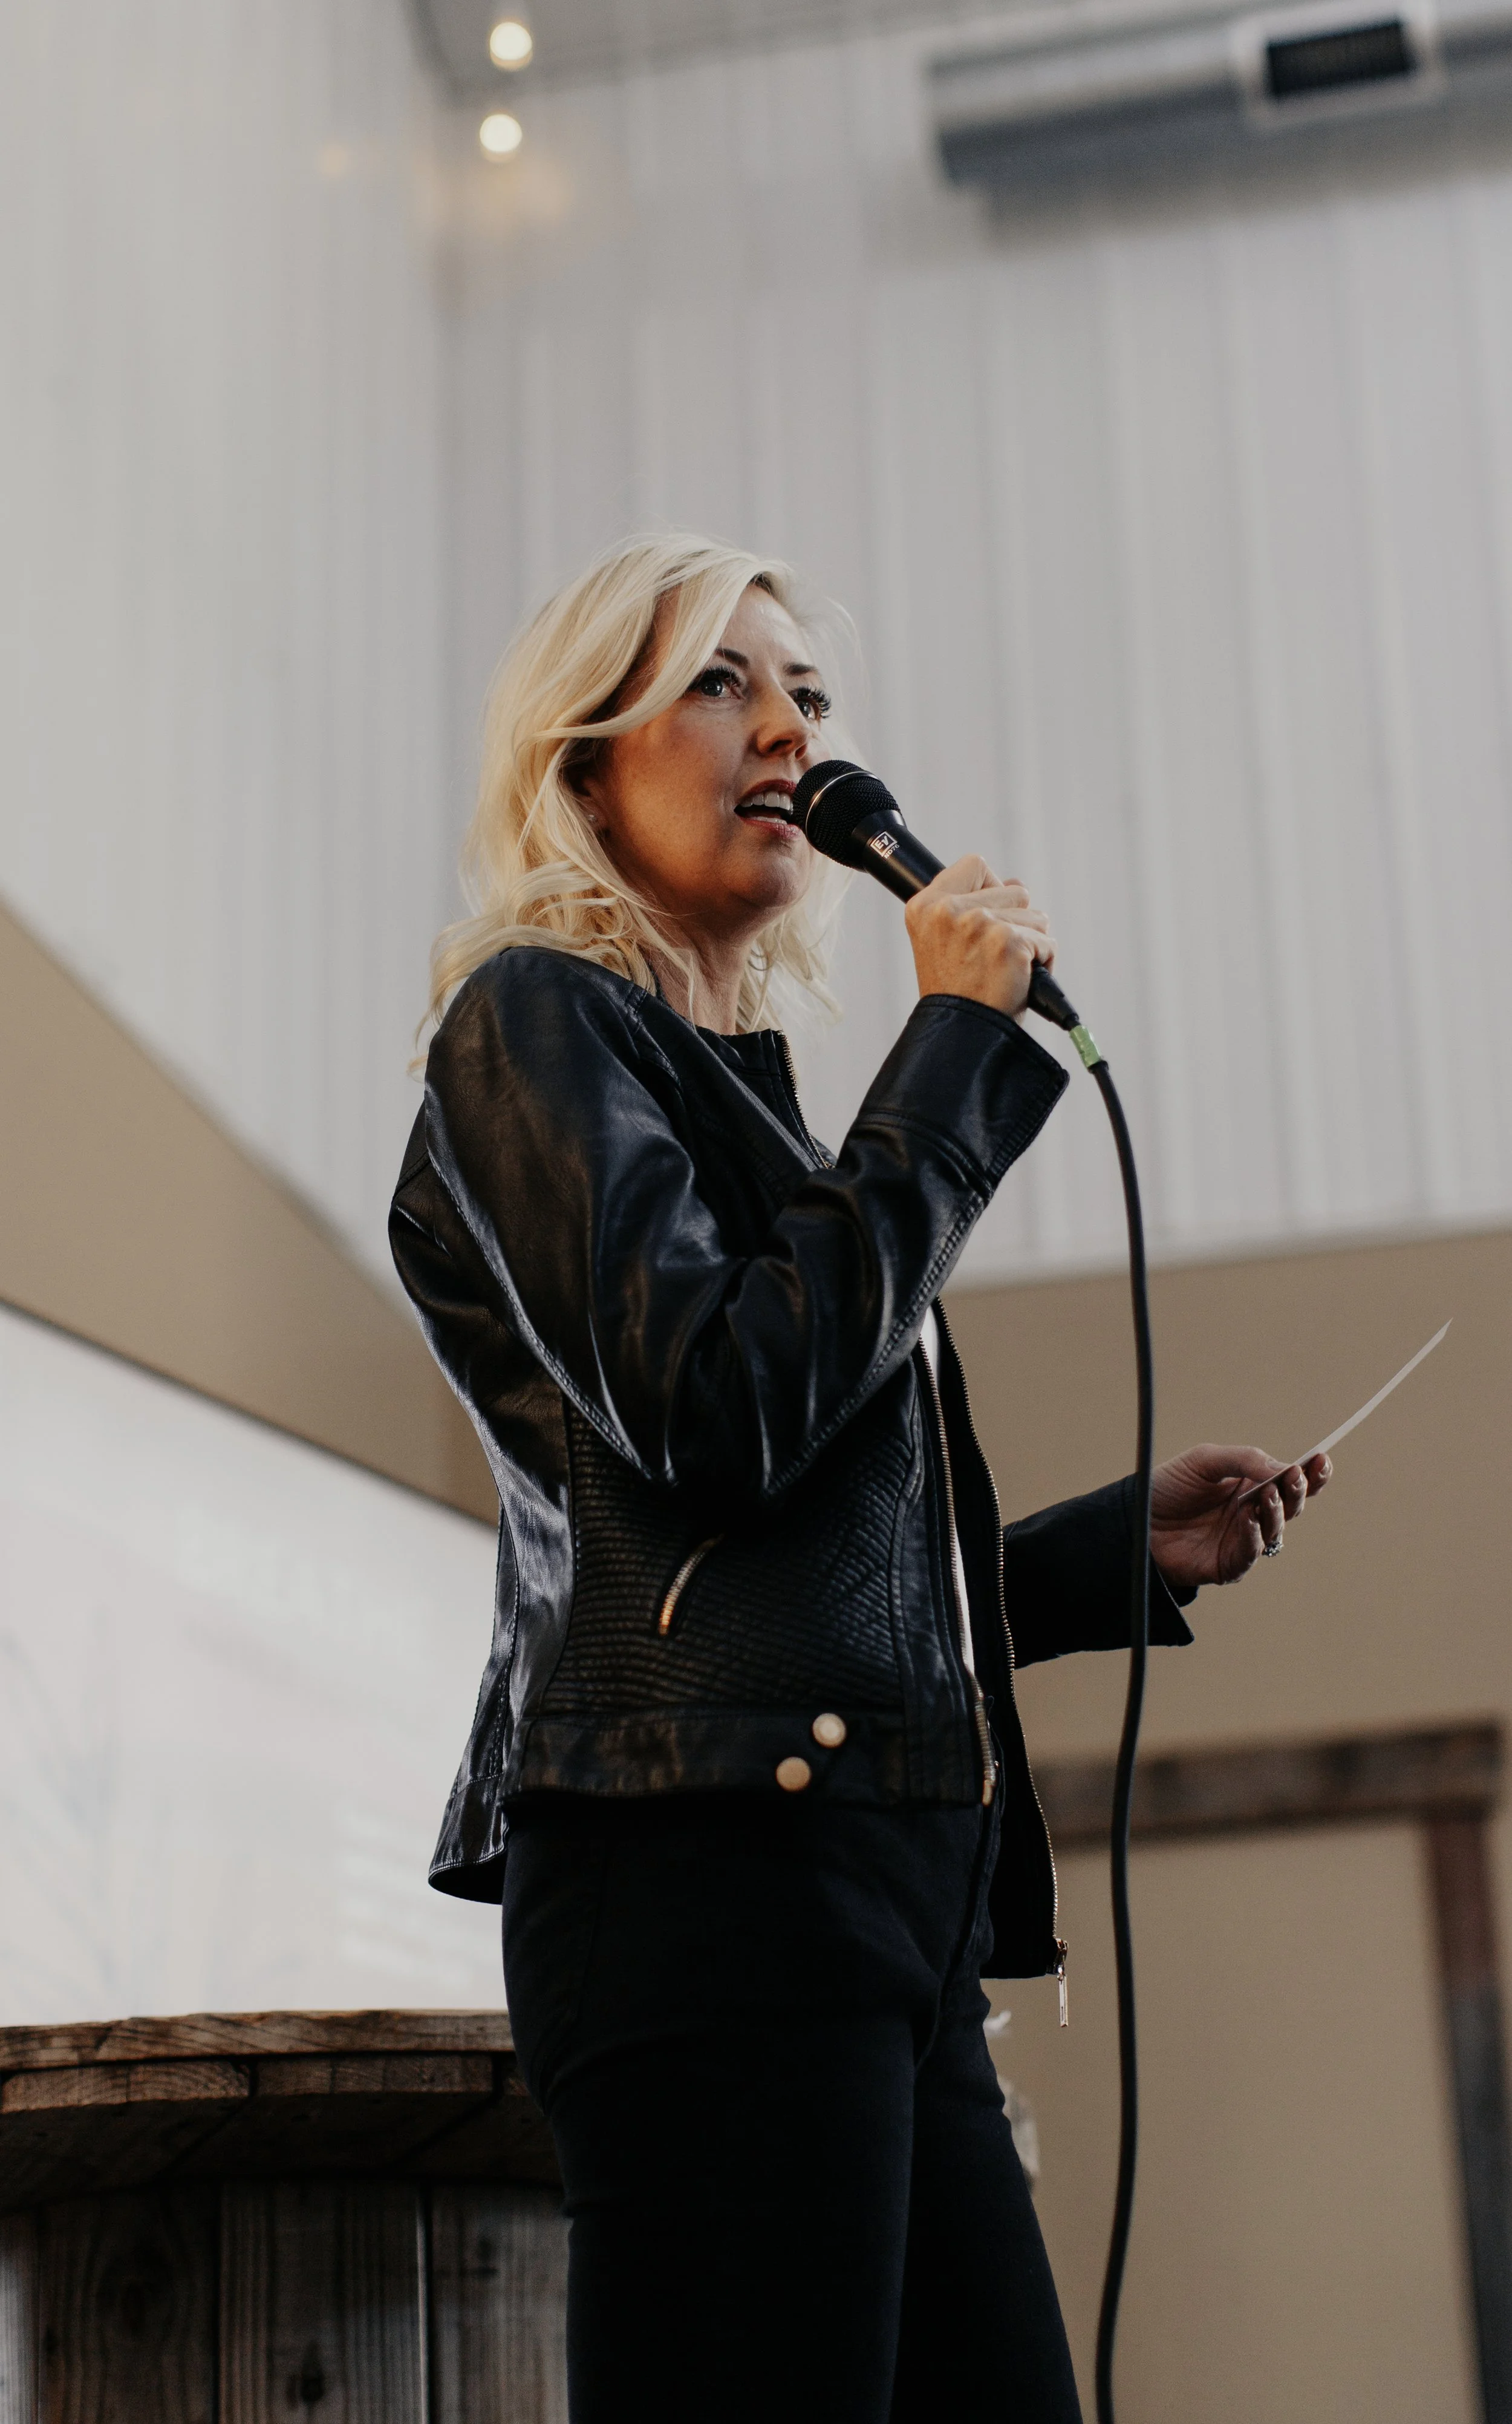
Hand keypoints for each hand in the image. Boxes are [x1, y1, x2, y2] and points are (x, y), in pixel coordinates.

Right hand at [905, 857, 1055, 1020]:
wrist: (962, 1035)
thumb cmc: (959, 993)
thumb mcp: (947, 941)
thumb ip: (971, 905)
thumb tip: (1015, 883)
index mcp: (925, 906)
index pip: (975, 866)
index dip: (990, 889)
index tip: (985, 919)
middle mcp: (947, 910)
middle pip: (1014, 890)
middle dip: (1015, 922)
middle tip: (992, 958)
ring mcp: (978, 924)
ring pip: (1035, 916)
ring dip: (1030, 943)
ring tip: (1004, 971)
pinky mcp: (1007, 942)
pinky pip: (1046, 942)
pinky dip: (1042, 963)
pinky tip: (1018, 981)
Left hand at [1149, 1444, 1330, 1589]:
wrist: (1134, 1517)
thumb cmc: (1169, 1486)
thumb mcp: (1205, 1460)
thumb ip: (1244, 1460)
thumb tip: (1283, 1467)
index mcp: (1253, 1485)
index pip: (1291, 1480)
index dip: (1311, 1472)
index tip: (1321, 1459)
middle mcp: (1255, 1513)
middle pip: (1292, 1505)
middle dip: (1297, 1490)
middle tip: (1294, 1476)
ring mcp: (1244, 1540)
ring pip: (1275, 1529)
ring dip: (1276, 1511)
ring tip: (1267, 1494)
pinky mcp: (1229, 1564)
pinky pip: (1250, 1553)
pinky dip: (1253, 1535)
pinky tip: (1249, 1518)